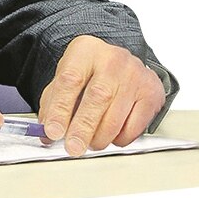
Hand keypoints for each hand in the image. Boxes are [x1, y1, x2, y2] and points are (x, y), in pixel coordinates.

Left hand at [38, 35, 165, 155]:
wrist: (120, 63)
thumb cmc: (90, 73)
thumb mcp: (67, 77)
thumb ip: (53, 103)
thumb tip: (46, 135)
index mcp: (85, 50)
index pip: (70, 80)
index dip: (60, 108)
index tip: (53, 131)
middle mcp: (113, 58)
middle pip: (97, 98)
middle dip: (82, 128)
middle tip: (72, 147)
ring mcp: (136, 74)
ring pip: (117, 116)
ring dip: (99, 137)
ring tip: (89, 142)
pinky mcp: (152, 93)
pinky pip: (134, 127)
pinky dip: (118, 138)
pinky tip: (110, 134)